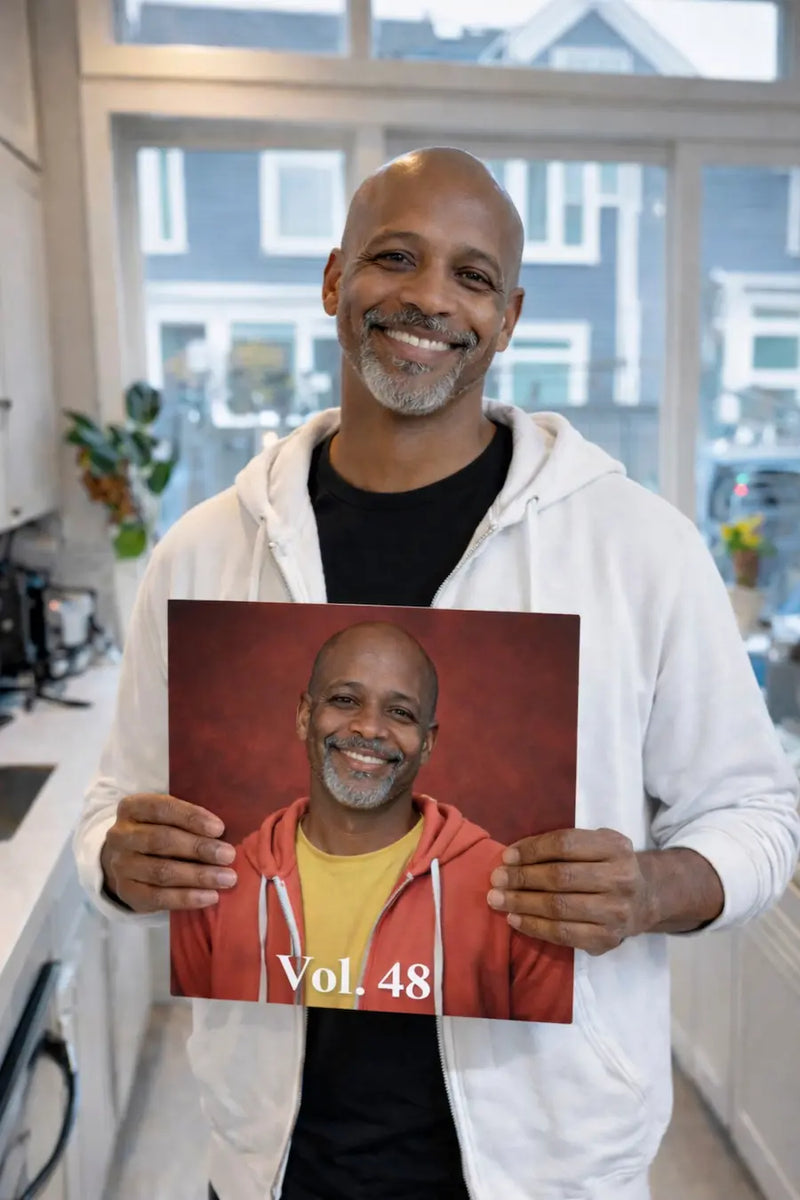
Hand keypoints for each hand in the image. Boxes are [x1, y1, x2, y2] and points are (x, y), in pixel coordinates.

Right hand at [101, 793, 237, 912]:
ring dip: (198, 876)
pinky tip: (210, 897)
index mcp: (132, 808)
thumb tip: (224, 831)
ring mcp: (121, 865)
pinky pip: (158, 897)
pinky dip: (187, 898)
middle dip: (199, 848)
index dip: (191, 817)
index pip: (162, 808)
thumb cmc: (159, 831)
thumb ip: (189, 819)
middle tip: (228, 855)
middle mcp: (120, 835)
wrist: (127, 860)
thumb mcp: (167, 817)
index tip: (219, 828)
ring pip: (161, 872)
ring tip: (227, 878)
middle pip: (162, 840)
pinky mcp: (126, 892)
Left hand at [487, 828, 650, 954]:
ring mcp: (616, 912)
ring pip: (559, 907)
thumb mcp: (596, 843)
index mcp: (615, 847)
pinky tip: (515, 920)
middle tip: (495, 880)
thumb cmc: (607, 865)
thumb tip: (512, 857)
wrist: (645, 898)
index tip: (507, 856)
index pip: (565, 844)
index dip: (532, 850)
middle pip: (560, 877)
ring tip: (498, 900)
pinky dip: (534, 927)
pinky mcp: (608, 939)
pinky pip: (563, 934)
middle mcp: (620, 878)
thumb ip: (563, 845)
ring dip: (522, 903)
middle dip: (522, 878)